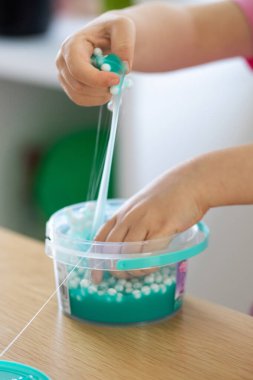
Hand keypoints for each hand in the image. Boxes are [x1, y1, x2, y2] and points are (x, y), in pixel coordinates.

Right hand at [56, 12, 134, 105]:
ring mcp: (64, 75)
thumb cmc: (112, 30)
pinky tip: (107, 89)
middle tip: (119, 83)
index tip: (117, 79)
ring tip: (114, 84)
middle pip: (79, 86)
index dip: (97, 79)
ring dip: (101, 95)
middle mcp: (62, 61)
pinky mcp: (69, 86)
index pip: (78, 69)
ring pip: (80, 96)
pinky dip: (97, 99)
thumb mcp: (123, 26)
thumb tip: (123, 67)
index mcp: (72, 45)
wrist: (107, 37)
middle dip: (102, 88)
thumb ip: (124, 44)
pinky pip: (81, 100)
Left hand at [92, 160, 207, 281]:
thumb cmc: (167, 196)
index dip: (96, 260)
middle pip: (112, 250)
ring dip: (133, 269)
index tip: (96, 277)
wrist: (191, 182)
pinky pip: (151, 253)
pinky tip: (154, 265)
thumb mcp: (141, 206)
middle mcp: (130, 217)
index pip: (100, 239)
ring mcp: (146, 222)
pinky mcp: (163, 227)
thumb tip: (124, 250)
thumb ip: (131, 224)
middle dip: (115, 269)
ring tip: (141, 271)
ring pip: (129, 255)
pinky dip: (150, 265)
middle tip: (123, 277)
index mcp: (122, 213)